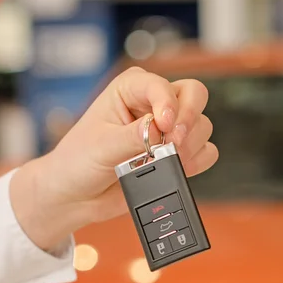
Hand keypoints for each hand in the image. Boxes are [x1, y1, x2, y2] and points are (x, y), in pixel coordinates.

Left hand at [10, 67, 216, 250]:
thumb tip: (161, 132)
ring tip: (162, 162)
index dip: (169, 105)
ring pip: (202, 127)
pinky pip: (205, 153)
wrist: (77, 196)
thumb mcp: (101, 146)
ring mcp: (167, 130)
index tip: (163, 128)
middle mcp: (153, 104)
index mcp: (131, 88)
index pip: (164, 86)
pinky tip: (175, 169)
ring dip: (189, 146)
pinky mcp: (176, 156)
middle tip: (173, 142)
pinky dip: (197, 162)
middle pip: (195, 96)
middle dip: (188, 121)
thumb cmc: (78, 161)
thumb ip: (134, 137)